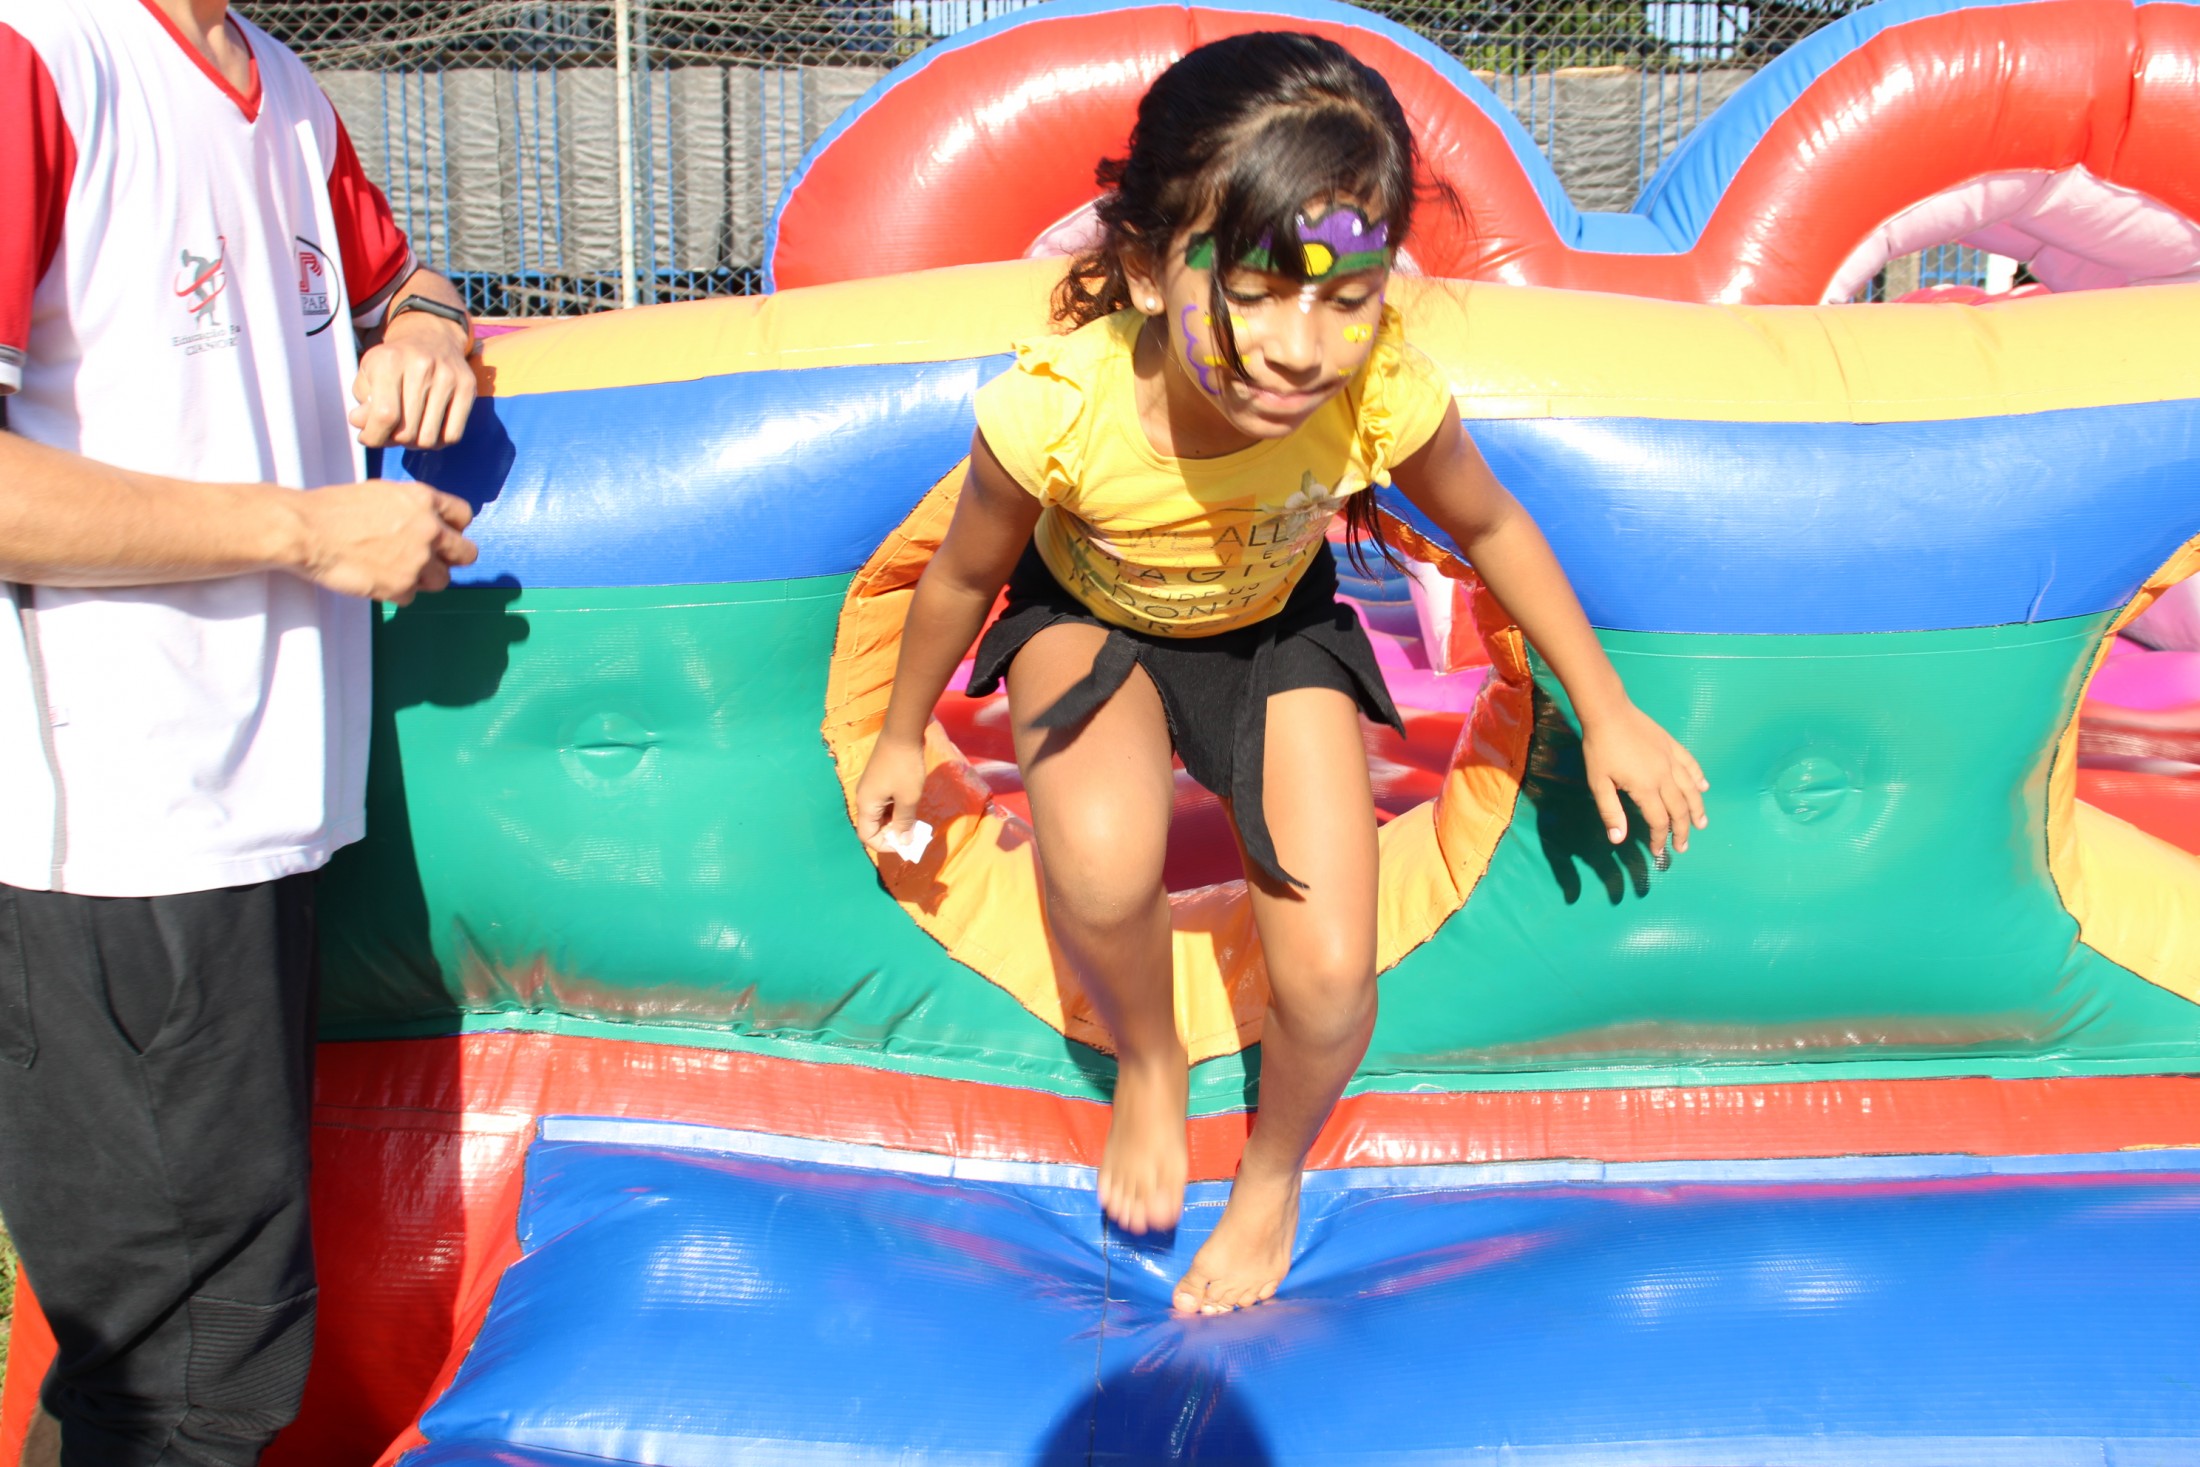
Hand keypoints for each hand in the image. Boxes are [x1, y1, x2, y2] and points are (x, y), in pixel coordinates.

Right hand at [294, 479, 476, 603]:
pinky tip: (375, 579)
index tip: (444, 535)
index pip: (463, 515)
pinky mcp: (402, 586)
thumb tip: (425, 521)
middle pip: (466, 554)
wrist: (307, 531)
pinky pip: (411, 596)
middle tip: (431, 561)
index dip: (453, 528)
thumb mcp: (381, 493)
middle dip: (450, 558)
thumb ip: (410, 508)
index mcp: (423, 499)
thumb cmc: (334, 508)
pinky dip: (396, 592)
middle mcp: (428, 529)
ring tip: (396, 570)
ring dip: (424, 578)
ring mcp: (418, 560)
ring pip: (442, 580)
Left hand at [350, 312, 476, 450]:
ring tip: (409, 431)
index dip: (374, 436)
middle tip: (390, 433)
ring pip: (429, 437)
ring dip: (415, 443)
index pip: (384, 415)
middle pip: (407, 430)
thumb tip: (364, 426)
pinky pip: (452, 434)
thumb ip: (362, 401)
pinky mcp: (468, 387)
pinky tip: (428, 430)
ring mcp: (448, 378)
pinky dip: (438, 442)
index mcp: (389, 361)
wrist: (431, 337)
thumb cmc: (394, 361)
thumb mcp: (368, 372)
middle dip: (393, 440)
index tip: (368, 438)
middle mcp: (421, 366)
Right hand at [853, 732, 928, 855]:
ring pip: (880, 814)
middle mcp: (864, 798)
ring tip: (915, 821)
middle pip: (873, 826)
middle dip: (893, 834)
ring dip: (896, 821)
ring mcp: (871, 788)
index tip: (906, 843)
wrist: (902, 733)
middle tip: (914, 833)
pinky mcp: (879, 779)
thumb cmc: (904, 768)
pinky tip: (911, 806)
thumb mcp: (908, 798)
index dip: (885, 845)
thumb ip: (905, 822)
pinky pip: (884, 802)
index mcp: (866, 805)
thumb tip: (903, 842)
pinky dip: (896, 809)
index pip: (867, 837)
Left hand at [1580, 702, 1708, 860]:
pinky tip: (1703, 787)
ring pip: (1691, 790)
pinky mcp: (1673, 746)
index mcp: (1646, 788)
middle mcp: (1665, 776)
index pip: (1659, 821)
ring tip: (1702, 824)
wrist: (1609, 712)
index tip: (1658, 851)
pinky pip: (1691, 765)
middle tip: (1683, 846)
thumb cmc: (1600, 748)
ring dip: (1698, 809)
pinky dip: (1699, 778)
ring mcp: (1672, 760)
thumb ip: (1610, 811)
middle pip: (1680, 809)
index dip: (1660, 839)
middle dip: (1682, 831)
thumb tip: (1618, 839)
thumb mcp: (1598, 783)